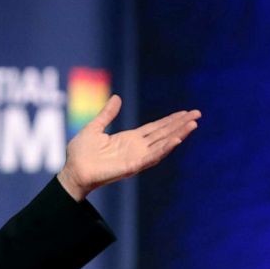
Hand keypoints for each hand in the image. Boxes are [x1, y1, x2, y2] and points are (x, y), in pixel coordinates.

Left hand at [57, 95, 200, 200]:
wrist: (72, 170)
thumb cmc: (80, 153)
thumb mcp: (95, 127)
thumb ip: (107, 114)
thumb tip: (117, 98)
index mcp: (129, 139)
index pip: (155, 128)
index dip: (170, 120)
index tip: (185, 112)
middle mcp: (136, 148)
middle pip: (163, 134)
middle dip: (180, 124)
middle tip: (197, 114)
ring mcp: (136, 157)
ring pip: (162, 144)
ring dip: (178, 134)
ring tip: (193, 124)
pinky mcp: (132, 166)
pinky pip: (151, 156)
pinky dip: (164, 148)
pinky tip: (176, 140)